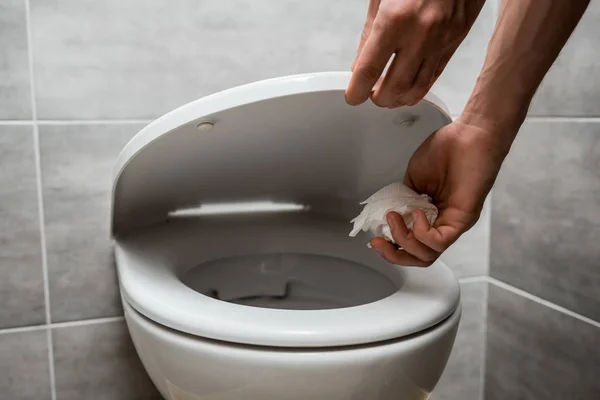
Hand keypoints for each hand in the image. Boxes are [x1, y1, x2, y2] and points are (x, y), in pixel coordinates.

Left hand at [346, 0, 485, 107]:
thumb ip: (369, 32)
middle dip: (378, 99)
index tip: (353, 97)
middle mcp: (420, 34)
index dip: (357, 90)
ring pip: (418, 87)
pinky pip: (436, 74)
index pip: (369, 69)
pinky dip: (420, 88)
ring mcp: (441, 39)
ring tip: (389, 98)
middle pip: (394, 87)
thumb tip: (361, 64)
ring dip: (399, 99)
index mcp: (395, 19)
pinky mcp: (457, 40)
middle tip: (371, 95)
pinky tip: (410, 90)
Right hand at [370, 117, 510, 265]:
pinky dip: (422, 233)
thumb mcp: (413, 179)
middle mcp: (443, 223)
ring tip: (395, 218)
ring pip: (428, 255)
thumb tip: (389, 214)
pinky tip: (417, 213)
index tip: (375, 235)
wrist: (469, 135)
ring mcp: (453, 223)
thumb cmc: (447, 150)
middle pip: (419, 258)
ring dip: (403, 240)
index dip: (391, 245)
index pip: (411, 244)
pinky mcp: (463, 220)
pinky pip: (439, 242)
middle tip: (378, 242)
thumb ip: (402, 200)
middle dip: (393, 254)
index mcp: (432, 215)